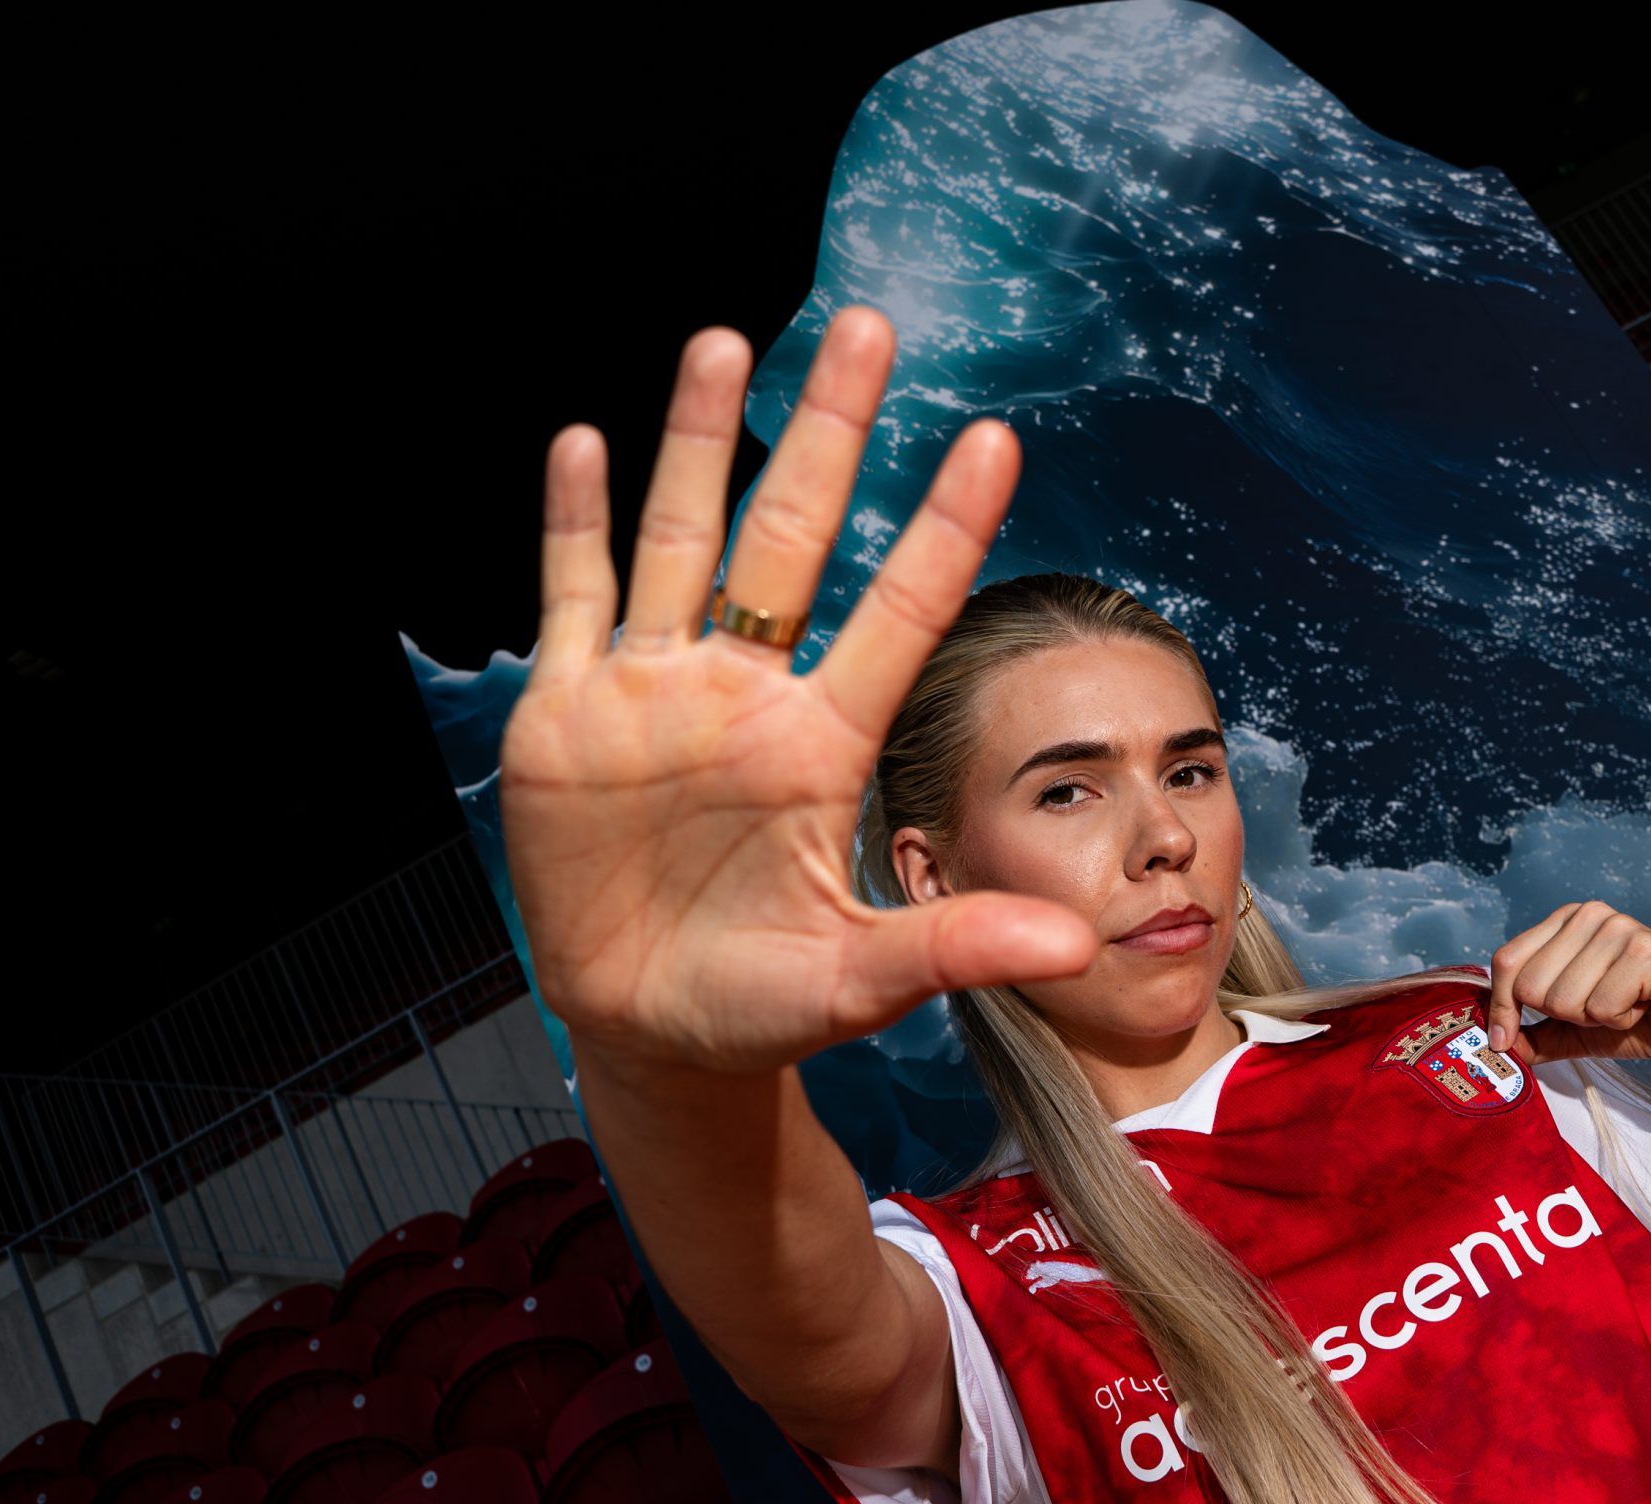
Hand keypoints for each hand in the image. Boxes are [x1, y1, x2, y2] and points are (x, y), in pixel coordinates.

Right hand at [500, 310, 1099, 1078]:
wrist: (647, 1029)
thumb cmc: (761, 1003)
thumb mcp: (860, 978)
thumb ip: (956, 947)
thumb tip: (1078, 949)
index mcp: (824, 742)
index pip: (900, 609)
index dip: (943, 527)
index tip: (996, 438)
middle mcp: (749, 695)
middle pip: (792, 535)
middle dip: (828, 433)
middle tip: (869, 327)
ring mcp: (657, 694)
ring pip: (684, 538)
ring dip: (698, 441)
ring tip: (730, 341)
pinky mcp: (572, 714)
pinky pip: (577, 598)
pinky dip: (576, 524)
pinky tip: (585, 443)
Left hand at [1480, 900, 1650, 1068]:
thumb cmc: (1647, 1019)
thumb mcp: (1579, 1031)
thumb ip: (1538, 1035)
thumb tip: (1496, 1046)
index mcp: (1567, 921)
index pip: (1507, 961)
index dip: (1500, 1008)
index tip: (1504, 1043)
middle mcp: (1590, 914)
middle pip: (1530, 986)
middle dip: (1564, 1017)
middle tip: (1604, 1009)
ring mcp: (1619, 928)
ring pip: (1563, 1000)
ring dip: (1596, 1020)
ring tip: (1629, 1004)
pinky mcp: (1646, 952)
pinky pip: (1600, 1008)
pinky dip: (1621, 1020)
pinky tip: (1646, 1005)